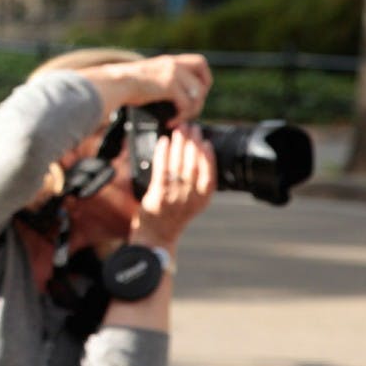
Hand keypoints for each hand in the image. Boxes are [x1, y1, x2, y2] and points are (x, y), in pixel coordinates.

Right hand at [79, 53, 212, 125]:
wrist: (114, 83)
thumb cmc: (123, 84)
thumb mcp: (147, 75)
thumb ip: (160, 80)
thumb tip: (168, 95)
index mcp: (169, 61)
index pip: (199, 62)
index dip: (203, 79)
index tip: (195, 93)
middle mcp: (173, 64)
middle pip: (204, 74)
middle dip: (204, 92)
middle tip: (193, 105)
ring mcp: (172, 73)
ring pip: (198, 94)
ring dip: (192, 110)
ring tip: (179, 119)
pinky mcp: (169, 85)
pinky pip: (186, 104)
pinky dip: (181, 116)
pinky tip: (171, 122)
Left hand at [134, 125, 214, 249]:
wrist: (156, 237)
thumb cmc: (172, 217)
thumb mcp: (191, 203)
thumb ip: (195, 185)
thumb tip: (195, 157)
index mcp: (201, 200)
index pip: (209, 175)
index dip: (209, 157)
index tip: (206, 142)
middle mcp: (190, 198)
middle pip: (194, 165)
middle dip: (193, 143)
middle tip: (192, 127)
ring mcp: (174, 196)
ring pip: (179, 165)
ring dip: (180, 144)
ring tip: (180, 130)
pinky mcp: (158, 194)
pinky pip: (162, 169)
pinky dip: (163, 153)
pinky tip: (164, 141)